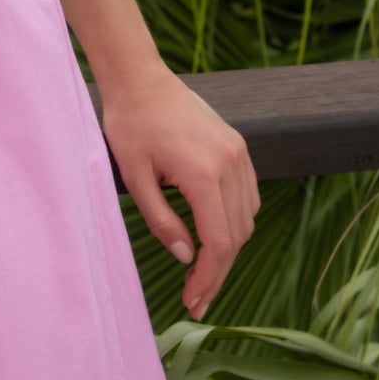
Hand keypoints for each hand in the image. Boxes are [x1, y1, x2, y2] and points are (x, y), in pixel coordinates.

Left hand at [98, 66, 259, 320]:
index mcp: (203, 173)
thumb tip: (185, 257)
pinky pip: (248, 196)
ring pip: (247, 218)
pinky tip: (215, 235)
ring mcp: (239, 154)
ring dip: (229, 249)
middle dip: (217, 272)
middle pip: (236, 236)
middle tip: (197, 299)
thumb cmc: (130, 124)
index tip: (192, 300)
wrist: (141, 79)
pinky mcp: (238, 147)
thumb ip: (161, 220)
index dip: (208, 278)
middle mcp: (230, 163)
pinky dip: (237, 221)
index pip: (218, 242)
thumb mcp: (134, 176)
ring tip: (204, 272)